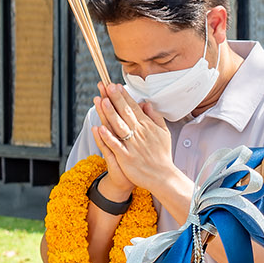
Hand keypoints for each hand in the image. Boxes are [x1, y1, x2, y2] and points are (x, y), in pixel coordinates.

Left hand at [92, 83, 176, 198]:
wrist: (163, 176)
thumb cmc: (162, 155)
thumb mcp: (164, 133)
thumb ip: (155, 117)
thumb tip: (146, 103)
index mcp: (147, 127)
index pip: (134, 108)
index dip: (124, 96)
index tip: (116, 85)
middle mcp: (139, 134)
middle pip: (125, 113)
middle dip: (116, 99)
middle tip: (107, 86)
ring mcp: (132, 145)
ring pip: (119, 126)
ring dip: (110, 113)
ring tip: (102, 101)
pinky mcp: (126, 157)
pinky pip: (115, 145)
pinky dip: (108, 137)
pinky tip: (99, 128)